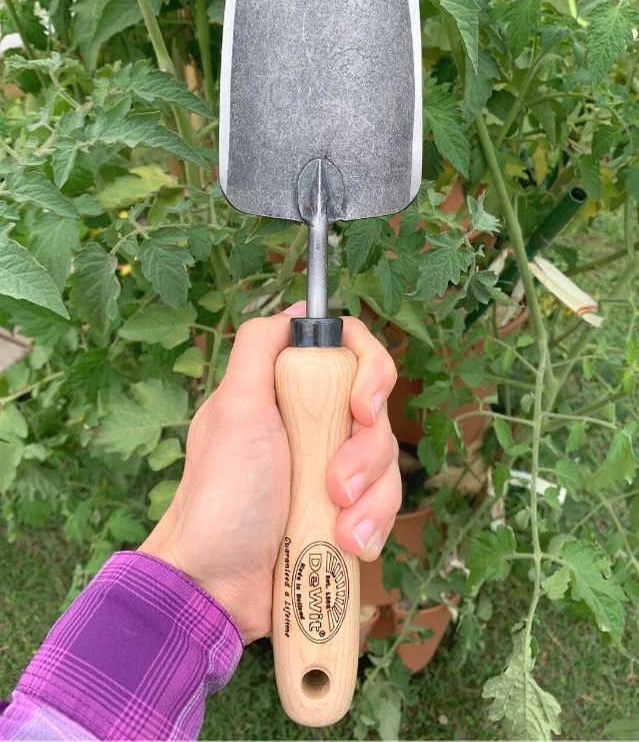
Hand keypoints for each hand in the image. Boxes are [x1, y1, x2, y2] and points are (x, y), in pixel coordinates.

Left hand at [139, 302, 400, 643]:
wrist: (216, 586)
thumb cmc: (220, 495)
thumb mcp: (233, 407)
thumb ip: (259, 347)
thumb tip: (299, 308)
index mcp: (287, 390)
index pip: (351, 352)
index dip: (370, 370)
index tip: (359, 406)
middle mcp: (312, 423)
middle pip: (376, 410)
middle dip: (366, 452)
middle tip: (334, 483)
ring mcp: (330, 470)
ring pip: (387, 462)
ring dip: (370, 498)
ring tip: (338, 527)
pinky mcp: (344, 513)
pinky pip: (385, 507)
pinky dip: (372, 527)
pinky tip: (348, 544)